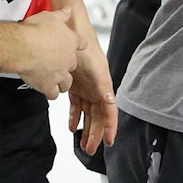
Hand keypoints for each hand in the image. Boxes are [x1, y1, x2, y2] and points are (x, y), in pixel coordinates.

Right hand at [5, 9, 79, 98]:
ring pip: (67, 83)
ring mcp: (60, 74)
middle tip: (55, 63)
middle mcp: (68, 59)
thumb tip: (68, 9)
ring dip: (61, 82)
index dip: (78, 45)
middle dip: (66, 66)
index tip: (75, 45)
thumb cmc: (35, 30)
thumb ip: (61, 14)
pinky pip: (54, 94)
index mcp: (71, 41)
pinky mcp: (49, 85)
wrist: (23, 46)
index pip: (82, 44)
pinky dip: (50, 92)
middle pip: (73, 66)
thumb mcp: (50, 16)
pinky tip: (44, 88)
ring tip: (53, 79)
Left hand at [69, 28, 119, 154]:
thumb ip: (104, 85)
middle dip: (96, 133)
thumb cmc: (87, 49)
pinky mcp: (75, 87)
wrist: (71, 34)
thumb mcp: (96, 69)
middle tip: (91, 149)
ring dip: (86, 128)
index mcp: (105, 87)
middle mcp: (97, 90)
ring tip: (83, 144)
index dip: (110, 127)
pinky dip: (74, 116)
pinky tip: (72, 126)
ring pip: (88, 114)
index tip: (109, 141)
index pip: (110, 111)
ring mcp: (86, 89)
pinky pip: (77, 106)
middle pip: (98, 116)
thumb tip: (110, 101)